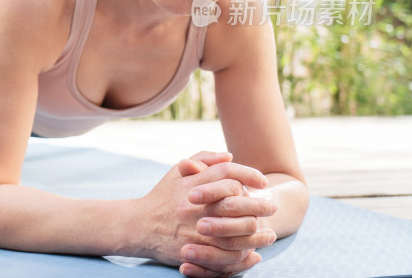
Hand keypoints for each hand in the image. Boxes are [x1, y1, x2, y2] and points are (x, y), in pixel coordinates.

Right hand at [135, 151, 271, 272]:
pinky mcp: (193, 250)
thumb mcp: (177, 172)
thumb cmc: (161, 197)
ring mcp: (194, 228)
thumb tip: (229, 156)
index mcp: (192, 184)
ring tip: (269, 234)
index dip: (249, 174)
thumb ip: (202, 159)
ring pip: (235, 232)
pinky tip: (253, 253)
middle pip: (237, 202)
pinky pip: (224, 254)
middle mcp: (195, 205)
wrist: (138, 225)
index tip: (263, 182)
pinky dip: (243, 255)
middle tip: (272, 206)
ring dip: (256, 233)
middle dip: (260, 204)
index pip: (227, 173)